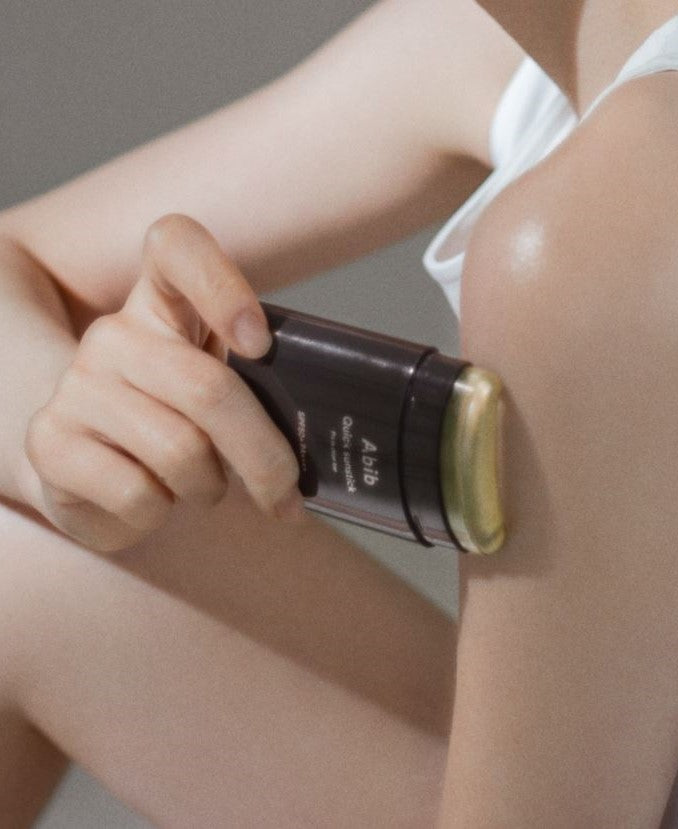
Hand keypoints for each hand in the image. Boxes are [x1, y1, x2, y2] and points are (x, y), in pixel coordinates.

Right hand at [23, 214, 304, 553]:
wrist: (97, 473)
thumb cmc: (181, 424)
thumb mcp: (222, 389)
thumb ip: (261, 387)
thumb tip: (327, 437)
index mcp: (163, 302)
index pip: (177, 245)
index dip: (222, 285)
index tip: (260, 344)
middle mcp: (114, 333)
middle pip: (208, 388)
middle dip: (265, 456)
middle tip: (286, 493)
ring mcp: (76, 385)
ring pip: (180, 450)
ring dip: (211, 487)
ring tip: (206, 486)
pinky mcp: (49, 442)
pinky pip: (139, 492)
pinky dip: (164, 511)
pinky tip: (155, 498)